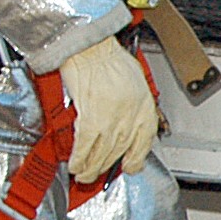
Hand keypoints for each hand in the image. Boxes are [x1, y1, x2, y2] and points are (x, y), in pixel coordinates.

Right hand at [55, 37, 157, 179]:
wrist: (89, 45)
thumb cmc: (107, 55)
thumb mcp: (132, 78)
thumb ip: (131, 101)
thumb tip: (123, 119)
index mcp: (144, 104)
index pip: (145, 140)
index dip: (137, 157)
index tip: (130, 166)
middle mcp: (132, 114)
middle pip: (121, 149)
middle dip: (108, 166)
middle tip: (99, 174)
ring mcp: (112, 118)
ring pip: (103, 152)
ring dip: (92, 167)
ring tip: (84, 175)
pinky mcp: (92, 117)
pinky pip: (86, 145)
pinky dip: (80, 157)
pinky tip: (75, 164)